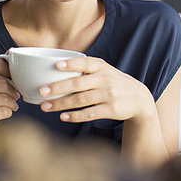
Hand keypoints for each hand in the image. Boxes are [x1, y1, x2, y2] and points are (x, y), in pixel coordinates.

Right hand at [0, 57, 19, 133]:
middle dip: (13, 90)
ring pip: (4, 98)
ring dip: (13, 102)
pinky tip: (6, 113)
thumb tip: (11, 51)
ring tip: (13, 105)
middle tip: (16, 95)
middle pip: (2, 83)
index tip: (15, 78)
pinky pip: (3, 111)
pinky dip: (9, 112)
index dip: (10, 70)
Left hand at [38, 57, 156, 123]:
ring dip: (61, 104)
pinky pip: (90, 113)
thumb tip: (54, 68)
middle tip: (41, 91)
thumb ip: (85, 68)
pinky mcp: (111, 110)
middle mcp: (105, 79)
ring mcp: (109, 95)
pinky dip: (75, 116)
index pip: (85, 63)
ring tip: (45, 106)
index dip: (71, 64)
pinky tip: (63, 117)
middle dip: (58, 88)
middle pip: (78, 84)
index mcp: (101, 67)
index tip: (56, 65)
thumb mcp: (104, 70)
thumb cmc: (113, 82)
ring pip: (80, 100)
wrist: (139, 98)